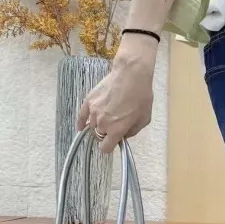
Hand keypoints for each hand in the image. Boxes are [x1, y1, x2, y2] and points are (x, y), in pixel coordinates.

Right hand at [77, 35, 155, 154]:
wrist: (131, 75)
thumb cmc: (141, 96)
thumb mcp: (144, 119)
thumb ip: (131, 131)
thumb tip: (123, 136)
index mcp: (115, 131)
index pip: (105, 148)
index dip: (109, 146)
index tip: (113, 142)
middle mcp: (102, 124)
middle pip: (99, 137)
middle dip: (105, 134)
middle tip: (114, 126)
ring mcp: (93, 112)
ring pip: (91, 127)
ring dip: (97, 126)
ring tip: (105, 118)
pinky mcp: (88, 101)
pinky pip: (80, 116)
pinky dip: (81, 122)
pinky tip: (81, 126)